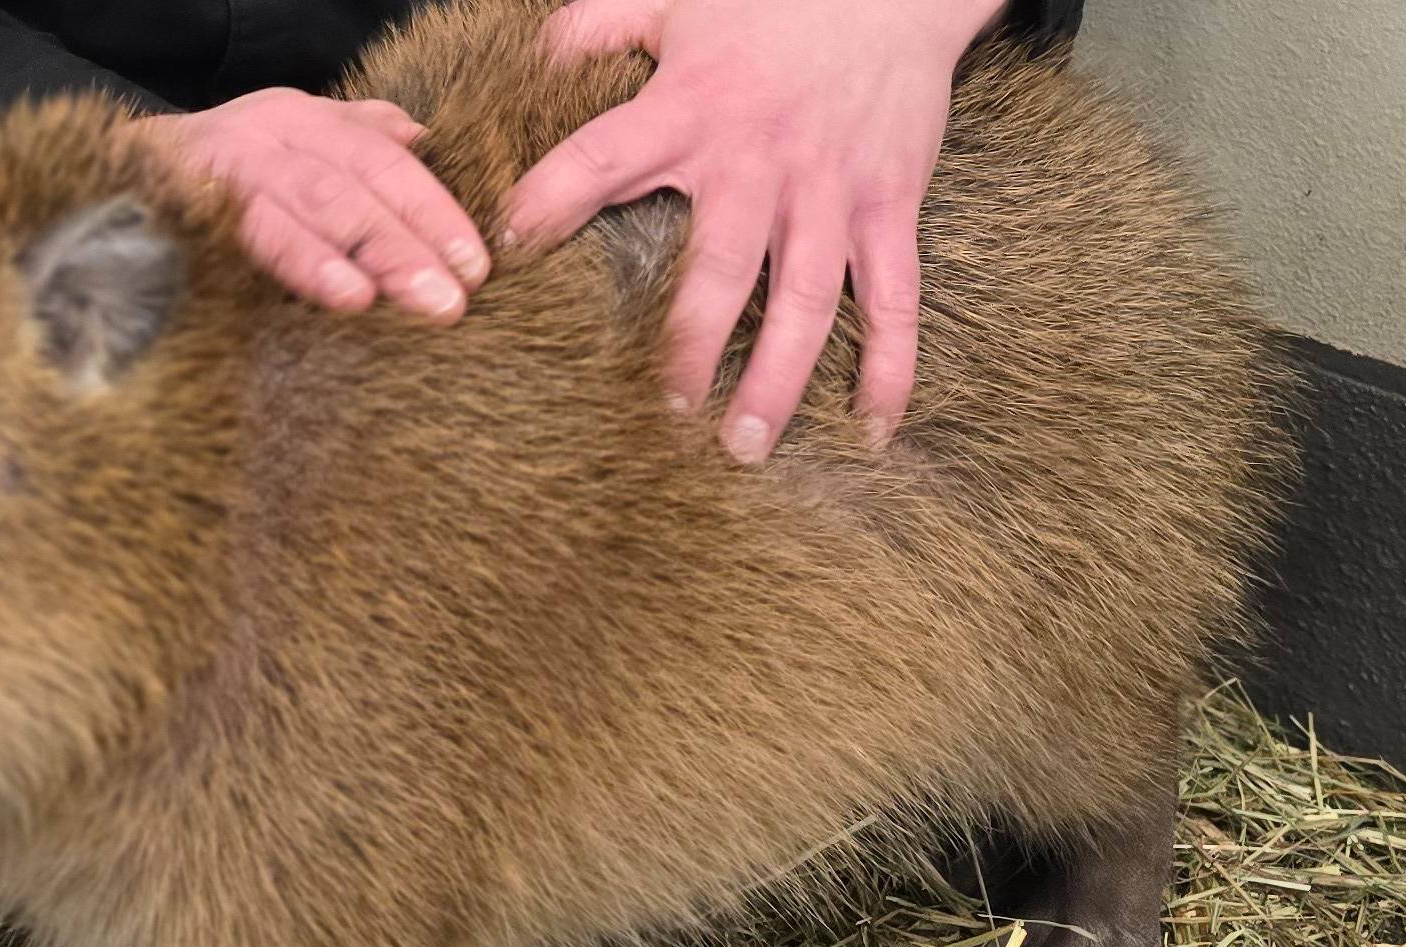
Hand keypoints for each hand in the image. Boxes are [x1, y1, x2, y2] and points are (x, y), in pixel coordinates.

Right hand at [124, 89, 488, 322]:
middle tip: (451, 300)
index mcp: (297, 119)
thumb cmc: (211, 179)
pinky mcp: (174, 205)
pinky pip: (237, 233)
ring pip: (299, 203)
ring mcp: (215, 167)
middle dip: (403, 241)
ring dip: (350, 253)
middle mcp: (260, 134)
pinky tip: (334, 293)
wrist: (96, 185)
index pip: (381, 159)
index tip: (477, 264)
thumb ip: (355, 139)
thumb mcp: (288, 148)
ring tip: (395, 300)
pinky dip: (290, 260)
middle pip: (347, 183)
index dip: (431, 209)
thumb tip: (425, 139)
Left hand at [504, 0, 1006, 460]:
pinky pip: (893, 299)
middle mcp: (760, 160)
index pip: (603, 158)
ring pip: (805, 301)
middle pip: (721, 268)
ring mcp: (830, 191)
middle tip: (664, 411)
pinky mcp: (888, 207)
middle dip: (690, 344)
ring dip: (778, 379)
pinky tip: (871, 429)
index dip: (552, 199)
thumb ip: (593, 28)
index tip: (512, 249)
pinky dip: (889, 366)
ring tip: (744, 447)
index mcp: (691, 108)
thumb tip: (527, 67)